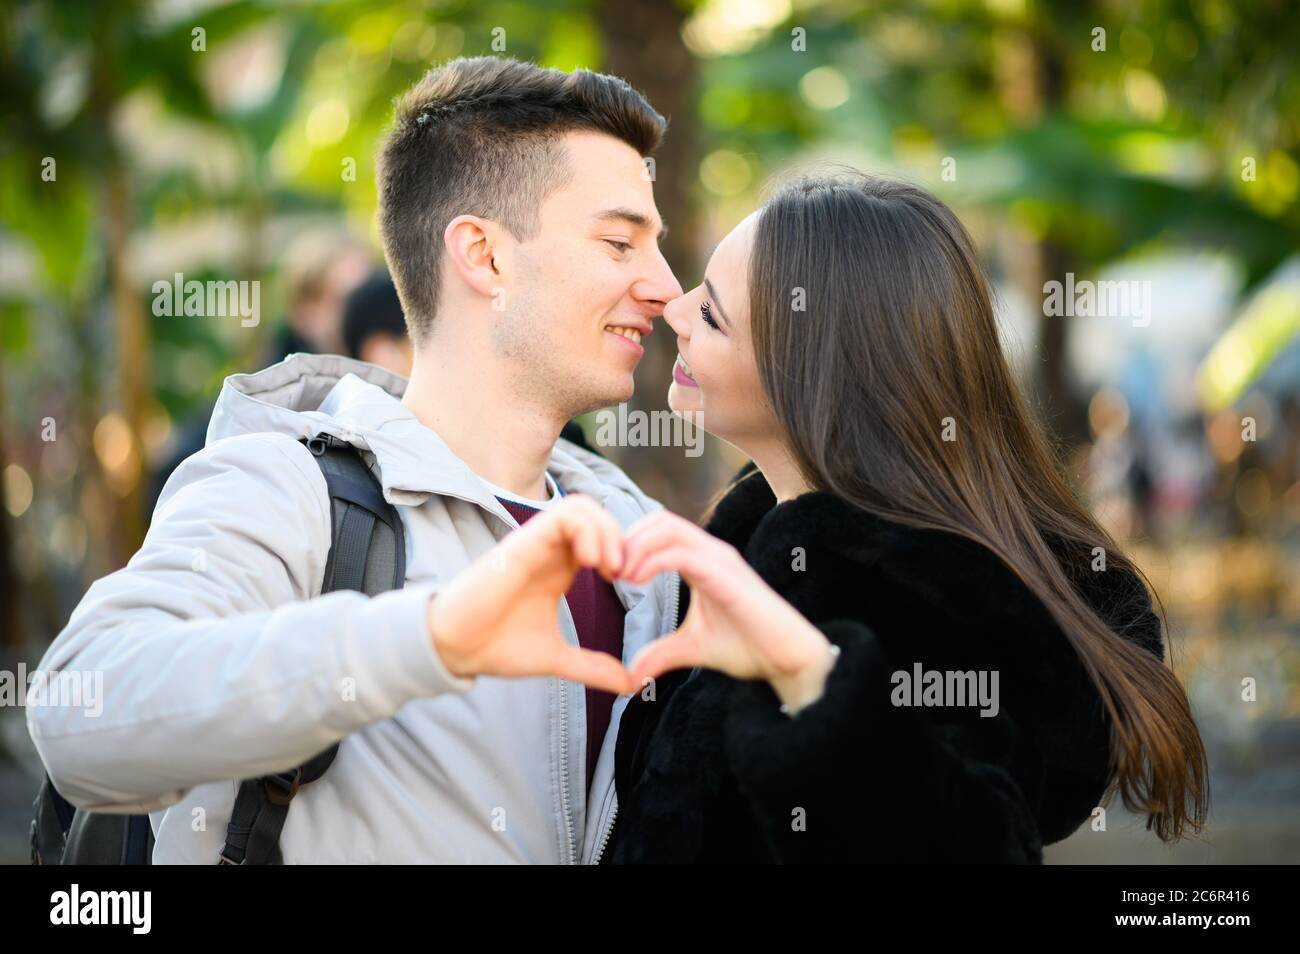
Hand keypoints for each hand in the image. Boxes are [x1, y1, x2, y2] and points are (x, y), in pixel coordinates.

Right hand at [427, 494, 635, 694]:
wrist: (454, 648)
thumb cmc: (496, 646)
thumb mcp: (557, 658)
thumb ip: (593, 667)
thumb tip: (630, 684)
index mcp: (559, 569)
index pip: (601, 536)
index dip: (624, 552)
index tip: (629, 584)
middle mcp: (549, 551)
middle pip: (596, 514)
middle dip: (621, 538)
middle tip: (624, 574)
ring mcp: (536, 543)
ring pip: (582, 507)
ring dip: (606, 531)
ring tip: (609, 567)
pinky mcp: (522, 542)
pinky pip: (563, 515)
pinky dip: (587, 530)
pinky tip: (591, 562)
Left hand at [619, 510, 837, 710]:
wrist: (787, 660)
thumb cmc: (749, 648)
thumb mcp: (692, 649)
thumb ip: (660, 654)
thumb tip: (631, 678)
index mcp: (703, 561)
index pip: (660, 531)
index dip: (629, 544)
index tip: (607, 574)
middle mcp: (712, 552)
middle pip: (660, 520)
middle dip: (627, 539)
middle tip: (605, 570)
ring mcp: (720, 559)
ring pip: (667, 527)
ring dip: (635, 545)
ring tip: (617, 574)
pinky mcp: (726, 574)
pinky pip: (681, 553)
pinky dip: (651, 560)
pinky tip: (634, 580)